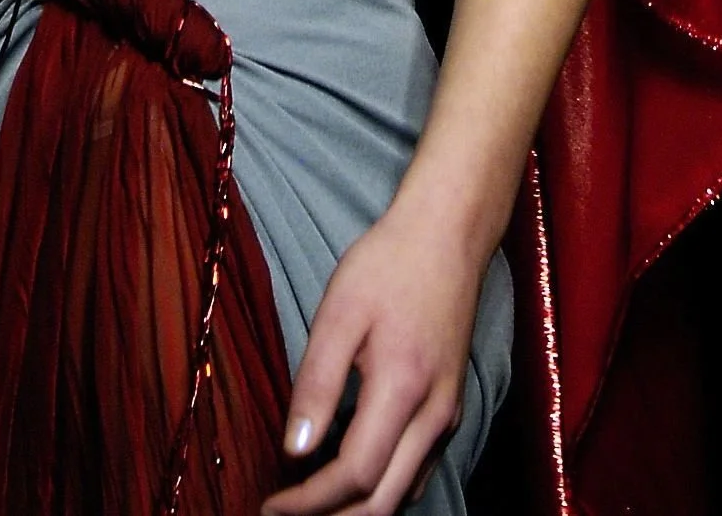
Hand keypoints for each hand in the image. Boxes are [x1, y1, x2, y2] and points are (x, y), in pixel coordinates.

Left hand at [261, 196, 484, 515]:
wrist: (447, 235)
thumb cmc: (389, 264)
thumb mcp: (340, 311)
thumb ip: (317, 383)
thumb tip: (294, 450)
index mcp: (404, 388)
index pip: (355, 475)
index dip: (308, 501)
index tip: (270, 503)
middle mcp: (435, 414)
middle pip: (383, 502)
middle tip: (281, 514)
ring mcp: (449, 413)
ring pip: (404, 493)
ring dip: (356, 510)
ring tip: (308, 502)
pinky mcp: (451, 407)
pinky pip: (417, 471)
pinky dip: (382, 490)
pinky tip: (349, 477)